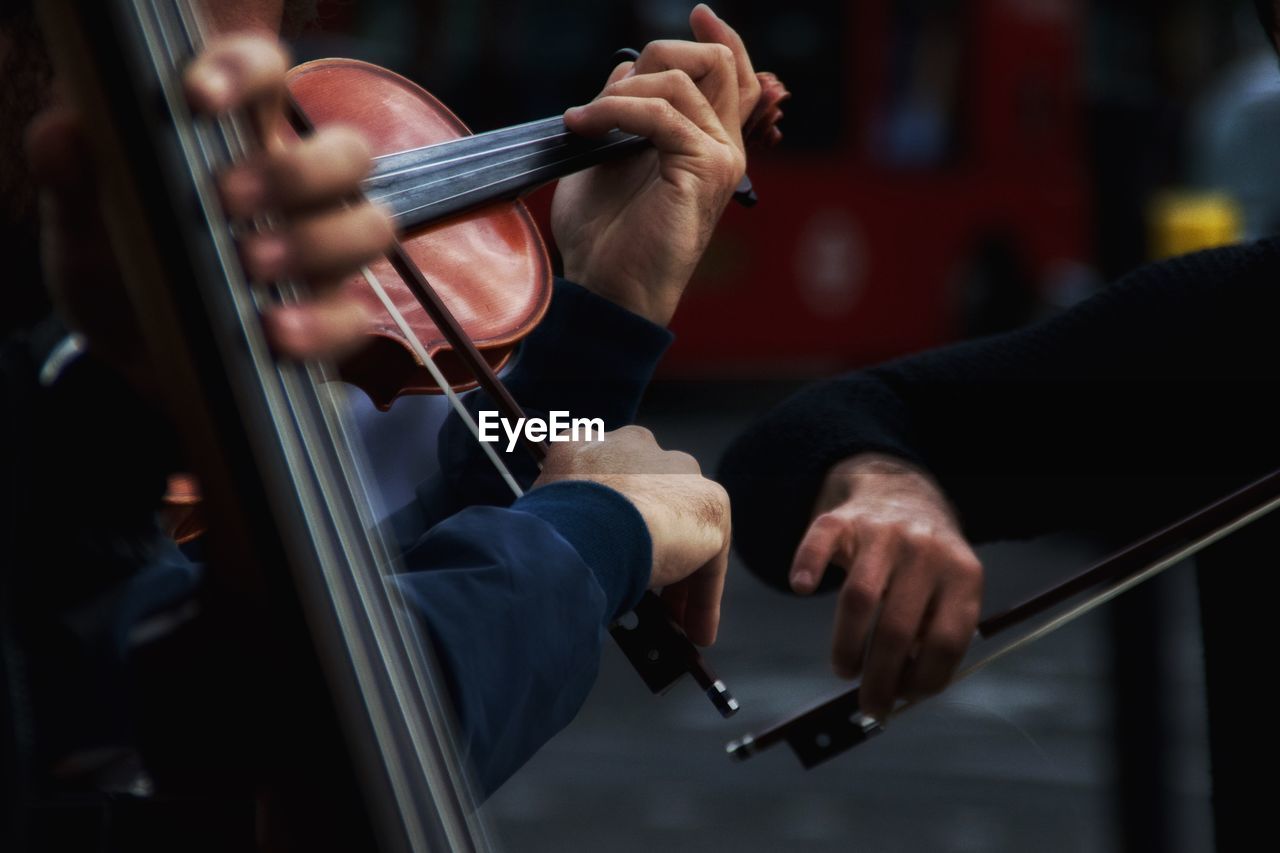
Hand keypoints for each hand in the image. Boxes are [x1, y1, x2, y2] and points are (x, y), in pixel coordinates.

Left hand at [28, 32, 391, 391]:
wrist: (137, 359)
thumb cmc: (122, 271)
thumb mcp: (81, 223)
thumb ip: (72, 177)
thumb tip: (65, 136)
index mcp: (238, 139)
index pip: (266, 74)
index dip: (244, 71)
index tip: (197, 97)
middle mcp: (296, 191)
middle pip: (348, 151)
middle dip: (294, 170)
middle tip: (225, 199)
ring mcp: (322, 256)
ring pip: (370, 226)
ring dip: (313, 242)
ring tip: (249, 263)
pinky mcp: (329, 318)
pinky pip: (353, 316)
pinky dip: (317, 323)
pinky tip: (271, 329)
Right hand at [534, 426, 730, 645]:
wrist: (586, 526)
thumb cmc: (550, 527)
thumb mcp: (541, 513)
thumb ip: (560, 518)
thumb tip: (549, 559)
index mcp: (588, 442)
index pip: (603, 476)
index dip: (608, 519)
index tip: (608, 551)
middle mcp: (635, 445)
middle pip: (649, 497)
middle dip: (648, 539)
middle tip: (641, 586)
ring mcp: (676, 471)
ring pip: (682, 526)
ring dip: (678, 572)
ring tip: (670, 618)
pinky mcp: (709, 505)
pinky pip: (709, 558)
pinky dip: (703, 597)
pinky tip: (696, 631)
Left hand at [552, 3, 759, 325]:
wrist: (609, 291)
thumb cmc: (605, 238)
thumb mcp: (606, 159)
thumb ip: (621, 113)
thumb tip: (624, 70)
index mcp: (706, 145)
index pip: (734, 76)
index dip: (721, 36)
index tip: (698, 11)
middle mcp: (724, 147)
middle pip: (717, 61)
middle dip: (656, 56)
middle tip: (607, 95)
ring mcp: (720, 157)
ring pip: (681, 79)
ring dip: (619, 92)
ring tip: (582, 122)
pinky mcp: (705, 169)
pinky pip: (661, 113)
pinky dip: (615, 110)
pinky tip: (583, 127)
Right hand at [792, 454, 983, 720]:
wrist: (901, 492)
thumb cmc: (925, 563)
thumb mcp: (951, 590)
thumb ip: (937, 634)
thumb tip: (906, 691)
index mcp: (963, 575)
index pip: (947, 640)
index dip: (926, 678)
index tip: (905, 697)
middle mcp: (926, 550)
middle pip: (899, 627)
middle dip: (881, 678)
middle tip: (870, 704)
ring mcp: (883, 532)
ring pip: (860, 598)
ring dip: (848, 645)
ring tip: (844, 669)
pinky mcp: (843, 520)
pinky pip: (820, 543)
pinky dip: (807, 565)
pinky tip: (801, 588)